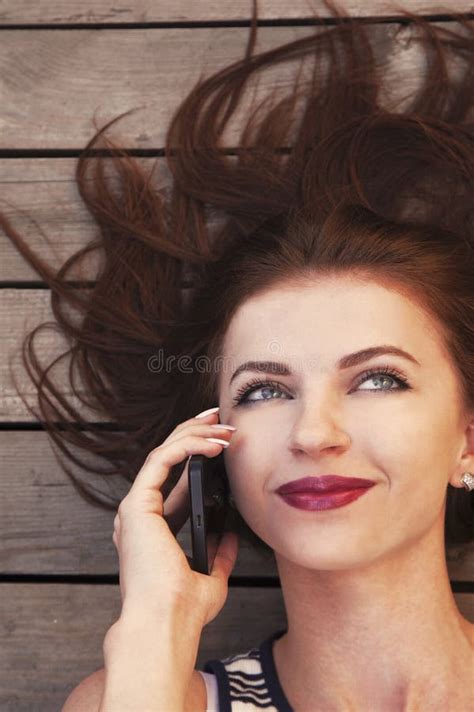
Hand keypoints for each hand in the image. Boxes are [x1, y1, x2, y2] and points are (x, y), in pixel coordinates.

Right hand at [111, 407, 238, 628]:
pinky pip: (162, 460)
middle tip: (220, 418)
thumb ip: (218, 554)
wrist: (167, 623)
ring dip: (195, 435)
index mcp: (152, 529)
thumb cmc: (184, 610)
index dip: (197, 454)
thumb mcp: (211, 577)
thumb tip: (231, 535)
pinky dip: (187, 446)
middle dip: (194, 432)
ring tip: (224, 428)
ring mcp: (134, 508)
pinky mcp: (136, 505)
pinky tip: (213, 444)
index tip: (223, 440)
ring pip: (163, 453)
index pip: (174, 479)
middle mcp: (139, 515)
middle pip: (167, 458)